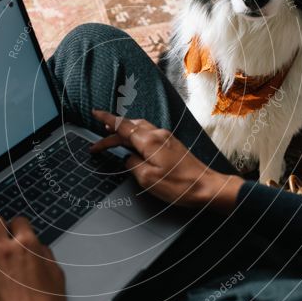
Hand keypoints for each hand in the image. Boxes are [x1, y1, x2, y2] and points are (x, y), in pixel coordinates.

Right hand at [91, 109, 242, 209]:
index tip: (94, 113)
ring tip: (112, 138)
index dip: (106, 119)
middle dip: (112, 131)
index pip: (122, 126)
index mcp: (149, 141)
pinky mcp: (172, 144)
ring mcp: (166, 138)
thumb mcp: (148, 179)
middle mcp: (158, 134)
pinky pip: (148, 134)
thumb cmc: (180, 185)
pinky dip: (136, 136)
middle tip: (99, 142)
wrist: (207, 187)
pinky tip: (134, 144)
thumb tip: (128, 157)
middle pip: (130, 126)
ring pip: (140, 128)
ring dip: (124, 132)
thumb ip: (132, 164)